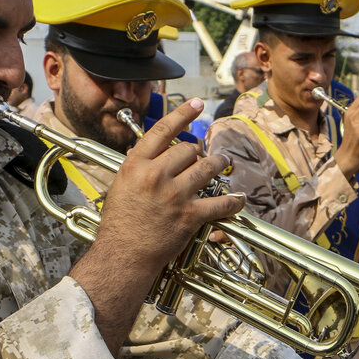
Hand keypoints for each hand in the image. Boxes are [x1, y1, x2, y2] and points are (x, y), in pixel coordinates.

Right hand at [76, 100, 242, 350]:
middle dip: (197, 152)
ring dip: (218, 164)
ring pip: (207, 168)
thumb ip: (138, 166)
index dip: (183, 114)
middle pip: (188, 150)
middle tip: (201, 157)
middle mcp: (156, 175)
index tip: (197, 104)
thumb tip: (148, 150)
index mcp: (136, 165)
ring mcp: (174, 195)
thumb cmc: (120, 223)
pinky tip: (239, 199)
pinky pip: (219, 204)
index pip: (163, 130)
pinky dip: (232, 202)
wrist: (123, 254)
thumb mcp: (121, 185)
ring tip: (222, 163)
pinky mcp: (189, 215)